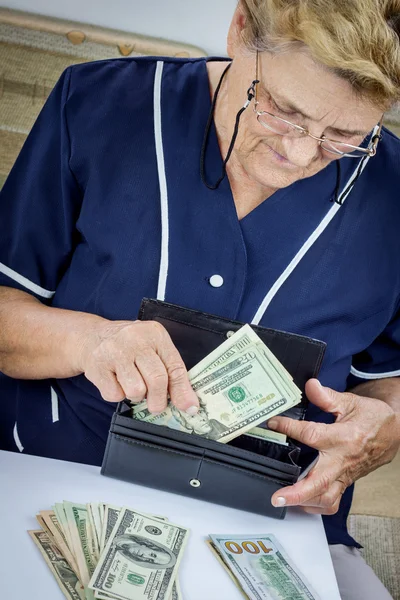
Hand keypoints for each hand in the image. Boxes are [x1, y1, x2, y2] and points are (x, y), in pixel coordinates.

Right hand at [77, 320, 198, 413]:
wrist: (91, 336)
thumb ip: (170, 371)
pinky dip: (118, 395)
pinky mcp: (97, 367)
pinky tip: (116, 381)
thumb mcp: (153, 348)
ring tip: (132, 384)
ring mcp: (114, 352)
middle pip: (157, 380)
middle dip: (159, 400)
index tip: (189, 408)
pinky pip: (115, 395)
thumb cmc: (129, 346)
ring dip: (137, 395)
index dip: (183, 391)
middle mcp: (134, 339)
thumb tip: (187, 404)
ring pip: (136, 391)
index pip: (174, 366)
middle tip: (156, 405)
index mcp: (154, 333)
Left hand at [268, 379, 399, 513]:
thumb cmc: (372, 418)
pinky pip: (332, 502)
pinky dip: (316, 506)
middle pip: (319, 481)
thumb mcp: (351, 402)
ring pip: (325, 497)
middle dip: (296, 492)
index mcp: (342, 437)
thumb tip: (310, 386)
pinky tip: (300, 502)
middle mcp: (342, 460)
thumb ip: (327, 397)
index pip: (311, 434)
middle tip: (277, 496)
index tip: (273, 423)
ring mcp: (344, 474)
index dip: (289, 428)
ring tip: (283, 501)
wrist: (393, 433)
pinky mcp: (345, 482)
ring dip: (303, 502)